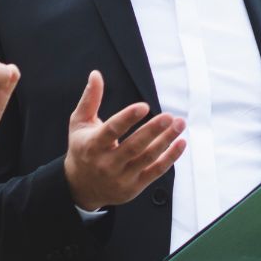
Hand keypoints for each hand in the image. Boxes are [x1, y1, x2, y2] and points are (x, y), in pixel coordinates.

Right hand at [62, 70, 186, 210]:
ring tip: (180, 124)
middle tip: (170, 116)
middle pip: (133, 146)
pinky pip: (155, 171)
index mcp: (92, 145)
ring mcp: (121, 177)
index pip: (111, 131)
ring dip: (166, 141)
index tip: (144, 106)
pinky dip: (170, 158)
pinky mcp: (134, 187)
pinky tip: (180, 143)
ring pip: (147, 158)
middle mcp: (106, 163)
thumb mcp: (79, 124)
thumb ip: (90, 99)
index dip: (128, 118)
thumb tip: (96, 74)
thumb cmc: (83, 149)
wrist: (81, 187)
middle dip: (153, 131)